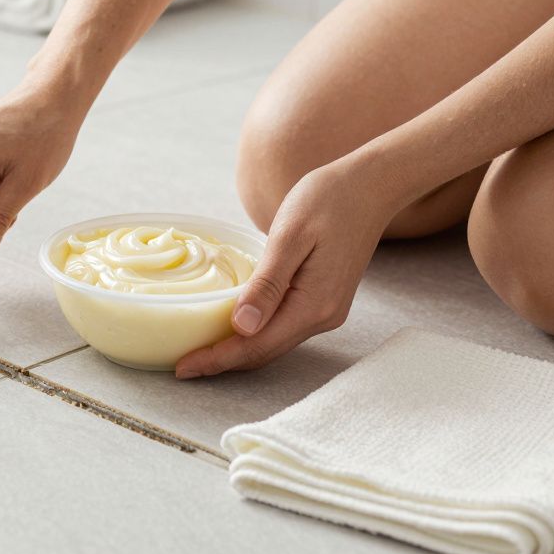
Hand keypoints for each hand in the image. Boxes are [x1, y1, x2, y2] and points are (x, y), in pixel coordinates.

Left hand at [175, 160, 399, 378]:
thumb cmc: (328, 200)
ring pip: (273, 344)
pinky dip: (255, 336)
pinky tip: (232, 330)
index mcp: (313, 304)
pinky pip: (283, 328)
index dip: (217, 359)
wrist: (370, 186)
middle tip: (182, 367)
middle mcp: (323, 316)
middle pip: (264, 353)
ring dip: (237, 352)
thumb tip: (241, 327)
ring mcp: (326, 311)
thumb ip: (267, 283)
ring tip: (199, 352)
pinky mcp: (324, 300)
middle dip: (222, 362)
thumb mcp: (290, 235)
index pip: (255, 346)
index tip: (183, 368)